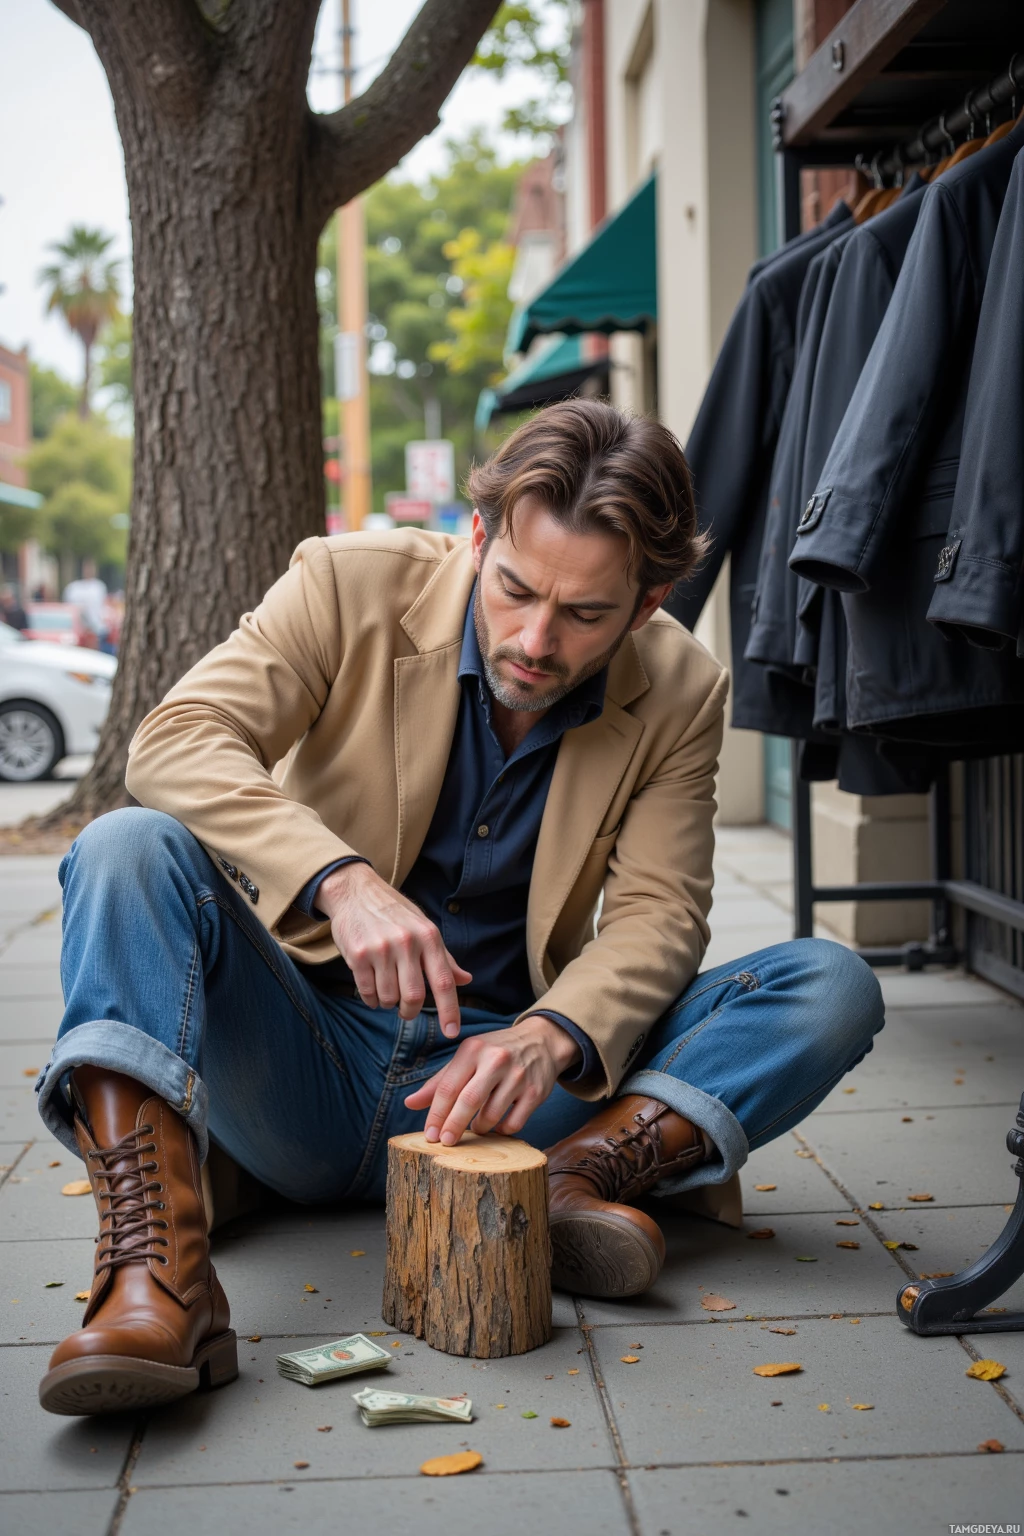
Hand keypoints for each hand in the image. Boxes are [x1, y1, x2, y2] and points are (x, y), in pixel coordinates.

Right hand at [316, 862, 470, 1036]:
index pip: (444, 981)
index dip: (450, 1010)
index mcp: (429, 937)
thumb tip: (466, 979)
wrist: (356, 892)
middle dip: (410, 1011)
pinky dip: (371, 999)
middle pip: (414, 996)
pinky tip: (372, 988)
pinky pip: (367, 992)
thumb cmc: (394, 913)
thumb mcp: (424, 928)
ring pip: (389, 998)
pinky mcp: (358, 955)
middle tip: (407, 1011)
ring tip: (386, 990)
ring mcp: (381, 949)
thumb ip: (444, 957)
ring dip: (388, 1003)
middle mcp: (407, 943)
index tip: (451, 1033)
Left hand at [403, 1015, 581, 1144]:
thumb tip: (409, 1104)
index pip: (448, 1087)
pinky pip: (514, 1123)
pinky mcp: (536, 1091)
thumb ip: (439, 1082)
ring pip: (491, 1115)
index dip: (436, 1114)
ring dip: (479, 1128)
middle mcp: (496, 1059)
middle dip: (453, 1126)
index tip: (429, 1135)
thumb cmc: (495, 1052)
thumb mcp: (467, 1058)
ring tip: (476, 1127)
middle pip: (468, 1101)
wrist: (541, 1041)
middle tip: (445, 1142)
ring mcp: (518, 1075)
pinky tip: (498, 1125)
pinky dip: (501, 1130)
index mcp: (473, 1049)